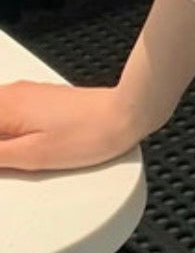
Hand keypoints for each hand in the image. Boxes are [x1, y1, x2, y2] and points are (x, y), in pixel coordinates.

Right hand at [0, 81, 143, 171]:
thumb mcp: (34, 156)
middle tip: (10, 159)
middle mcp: (11, 94)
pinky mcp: (40, 97)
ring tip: (13, 154)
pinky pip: (8, 110)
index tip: (4, 159)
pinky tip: (17, 143)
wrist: (124, 115)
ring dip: (2, 138)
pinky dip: (6, 128)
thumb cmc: (88, 135)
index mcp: (4, 108)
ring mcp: (26, 93)